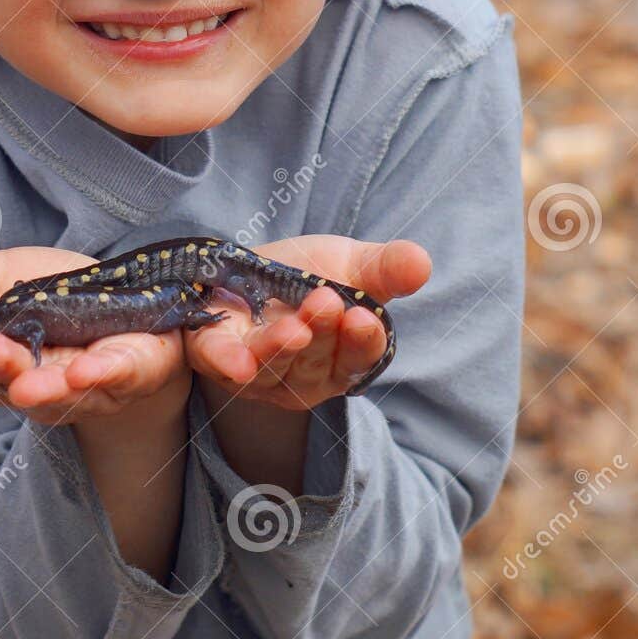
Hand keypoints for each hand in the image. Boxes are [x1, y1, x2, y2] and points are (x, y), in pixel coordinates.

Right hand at [0, 239, 192, 425]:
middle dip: (5, 371)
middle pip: (21, 384)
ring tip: (32, 385)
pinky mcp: (138, 371)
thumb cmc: (63, 295)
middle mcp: (46, 383)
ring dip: (52, 389)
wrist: (137, 300)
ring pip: (69, 393)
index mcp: (8, 362)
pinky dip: (107, 375)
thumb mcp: (7, 275)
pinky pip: (123, 378)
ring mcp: (93, 384)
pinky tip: (91, 369)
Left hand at [185, 235, 430, 410]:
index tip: (364, 317)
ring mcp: (259, 372)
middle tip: (324, 300)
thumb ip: (385, 268)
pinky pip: (220, 364)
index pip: (358, 357)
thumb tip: (421, 263)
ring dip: (281, 347)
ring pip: (272, 366)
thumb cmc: (308, 274)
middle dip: (321, 332)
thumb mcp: (350, 264)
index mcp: (342, 358)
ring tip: (293, 325)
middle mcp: (303, 375)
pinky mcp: (215, 355)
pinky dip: (228, 364)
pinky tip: (236, 363)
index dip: (362, 341)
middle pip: (315, 360)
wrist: (247, 265)